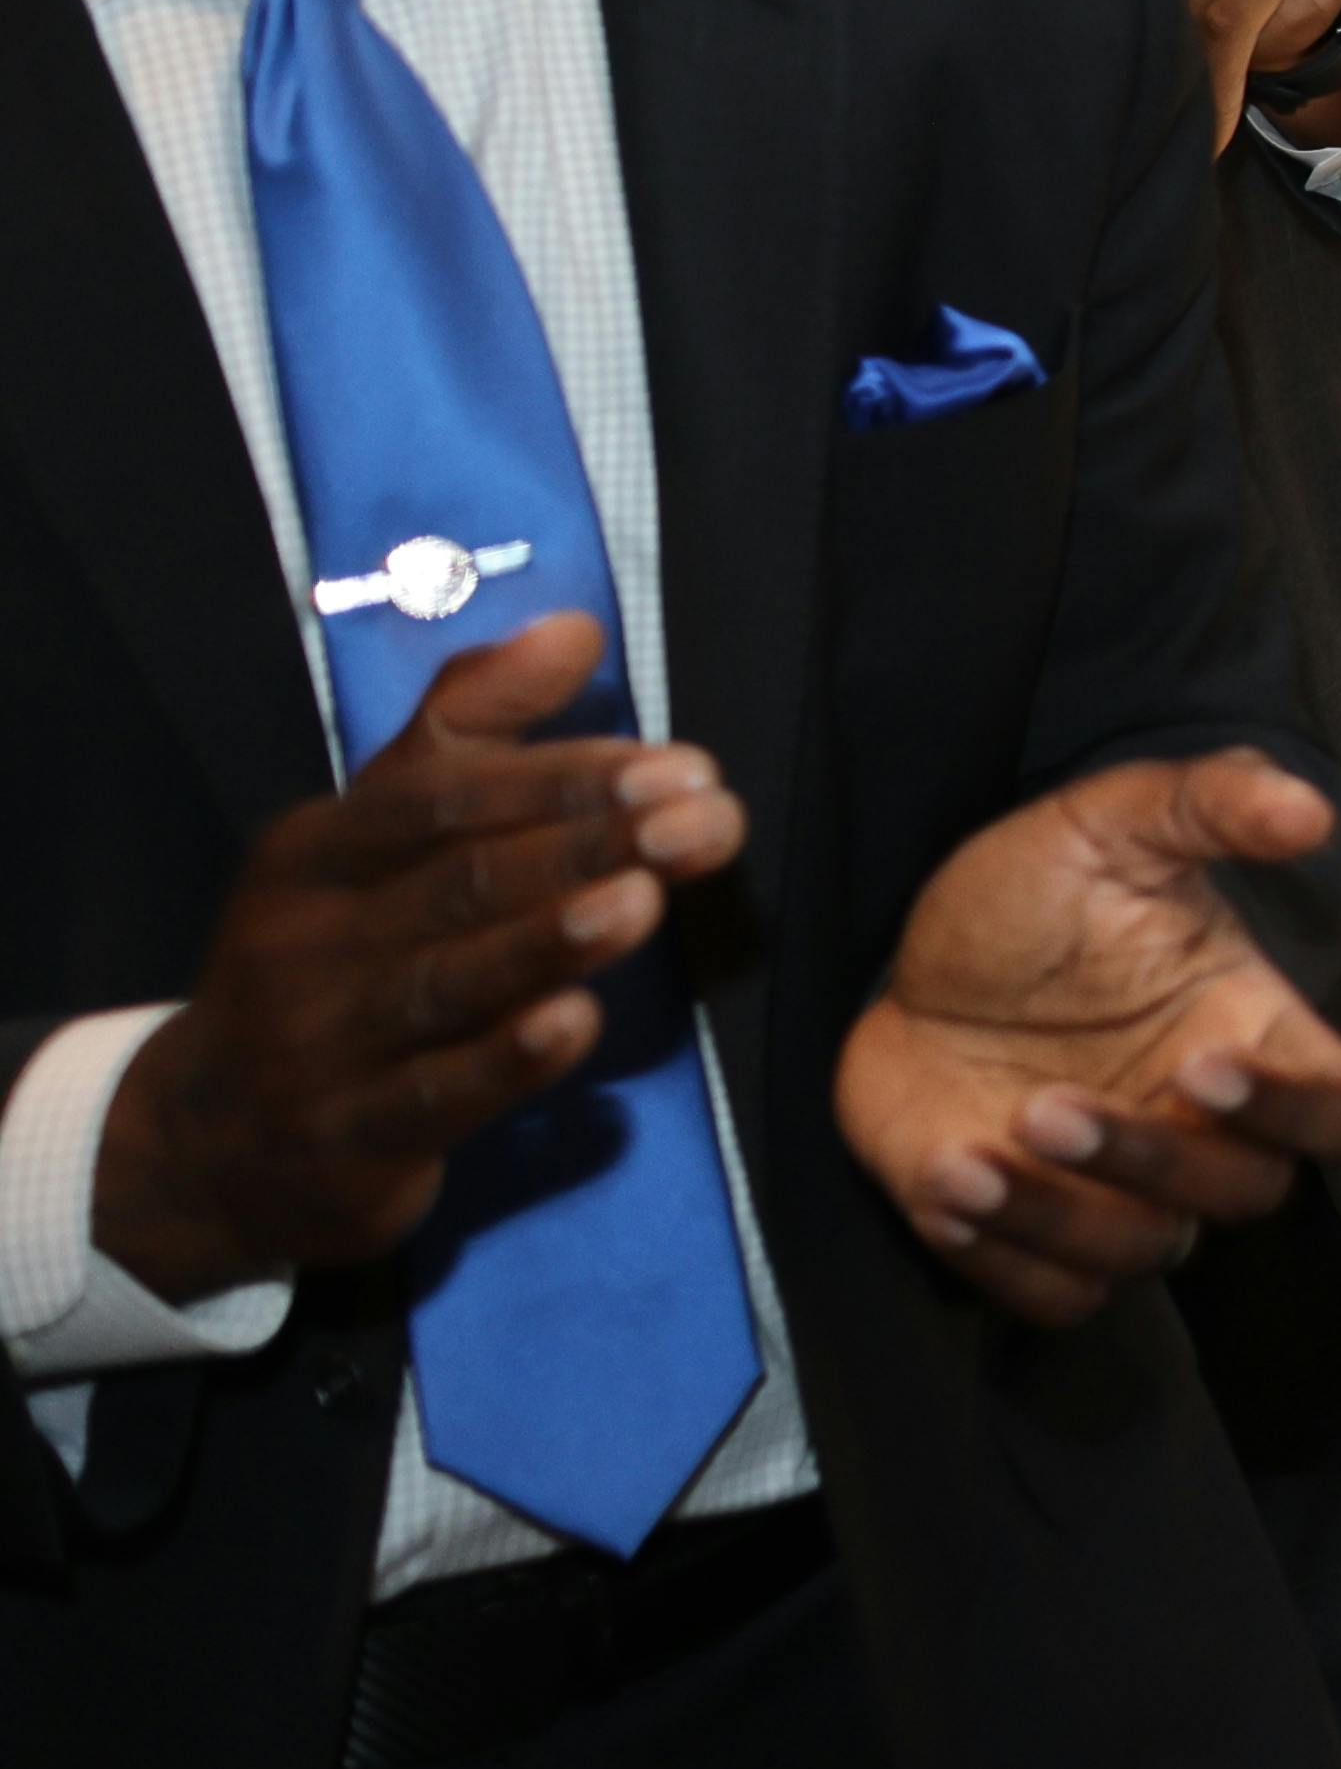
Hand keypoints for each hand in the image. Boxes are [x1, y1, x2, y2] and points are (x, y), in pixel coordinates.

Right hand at [86, 624, 740, 1307]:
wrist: (210, 1140)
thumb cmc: (330, 957)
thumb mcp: (376, 834)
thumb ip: (473, 727)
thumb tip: (574, 627)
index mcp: (315, 852)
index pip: (440, 800)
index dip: (560, 778)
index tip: (678, 766)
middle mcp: (306, 940)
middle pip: (459, 882)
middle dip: (588, 845)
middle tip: (702, 819)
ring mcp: (320, 1045)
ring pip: (447, 984)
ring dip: (549, 940)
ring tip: (646, 898)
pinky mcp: (349, 1139)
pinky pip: (437, 1095)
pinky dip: (508, 1060)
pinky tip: (578, 1022)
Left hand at [834, 750, 1340, 1325]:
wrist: (901, 974)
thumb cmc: (1025, 897)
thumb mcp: (1106, 823)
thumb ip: (1209, 801)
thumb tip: (1309, 809)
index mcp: (1249, 1034)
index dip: (1297, 1110)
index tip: (1207, 1064)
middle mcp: (1203, 1129)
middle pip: (1244, 1193)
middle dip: (1150, 1160)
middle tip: (1049, 1106)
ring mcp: (1123, 1194)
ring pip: (1144, 1254)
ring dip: (1059, 1217)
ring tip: (971, 1151)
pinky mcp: (1038, 1241)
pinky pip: (1056, 1299)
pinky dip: (1006, 1262)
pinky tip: (947, 1184)